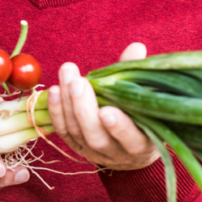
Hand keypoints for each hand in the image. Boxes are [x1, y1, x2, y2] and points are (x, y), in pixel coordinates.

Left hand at [46, 42, 158, 170]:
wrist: (130, 151)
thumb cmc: (143, 120)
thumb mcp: (147, 101)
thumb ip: (139, 76)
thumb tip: (136, 48)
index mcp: (141, 145)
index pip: (130, 140)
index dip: (119, 128)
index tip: (107, 110)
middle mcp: (116, 153)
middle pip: (96, 137)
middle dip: (84, 109)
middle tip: (78, 82)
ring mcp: (93, 152)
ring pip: (76, 132)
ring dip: (68, 103)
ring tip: (67, 75)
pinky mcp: (76, 147)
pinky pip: (63, 131)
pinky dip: (56, 111)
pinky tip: (54, 90)